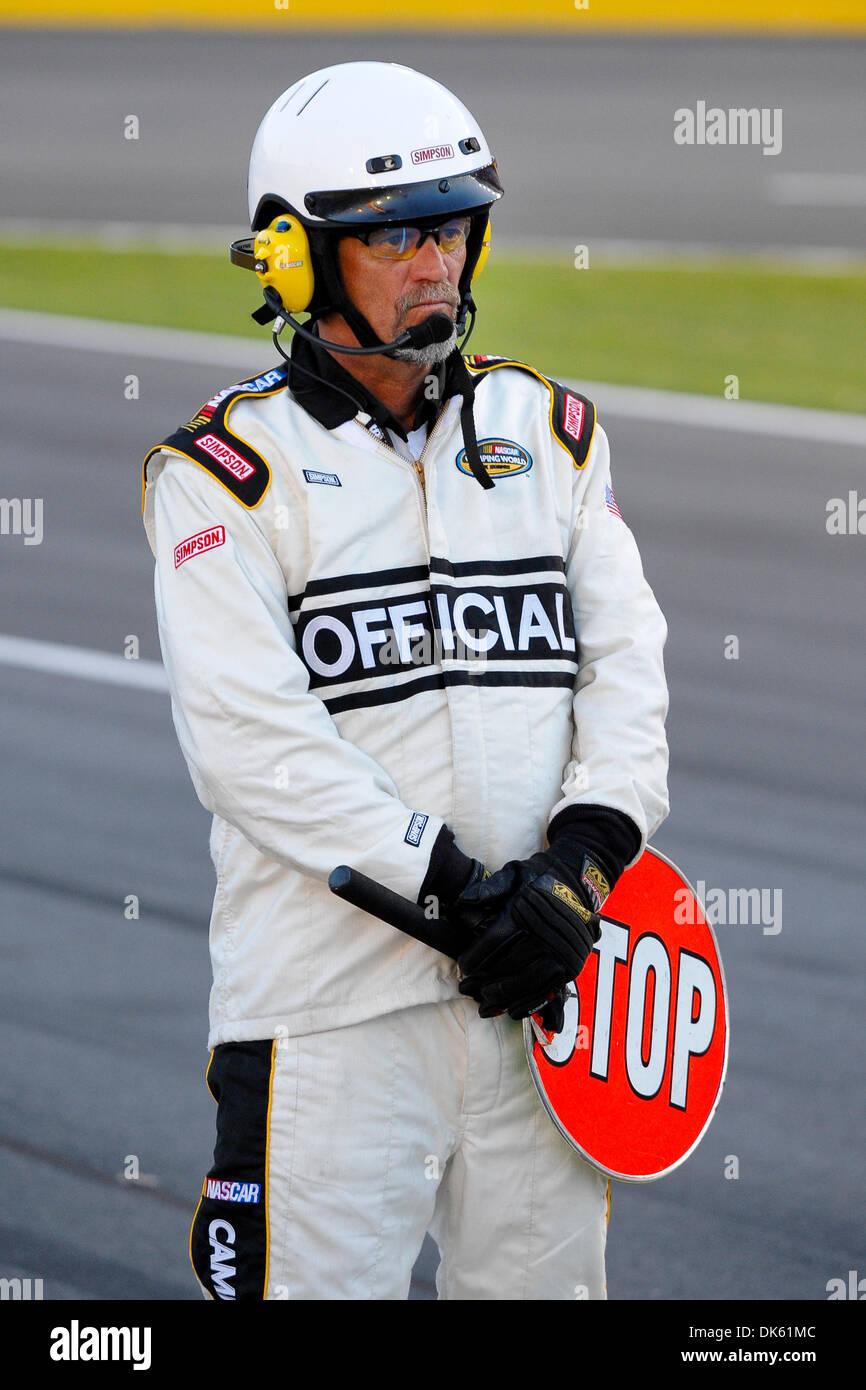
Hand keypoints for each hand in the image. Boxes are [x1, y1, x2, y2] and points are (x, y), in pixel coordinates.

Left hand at [454, 852, 601, 1018]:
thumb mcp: (513, 874)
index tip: (463, 967)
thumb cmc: (538, 879)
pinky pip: (547, 991)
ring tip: (485, 1005)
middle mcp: (544, 934)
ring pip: (528, 983)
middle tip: (466, 989)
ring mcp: (561, 952)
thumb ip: (488, 889)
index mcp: (525, 911)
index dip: (475, 957)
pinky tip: (511, 1011)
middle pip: (510, 966)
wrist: (577, 883)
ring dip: (504, 997)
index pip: (494, 940)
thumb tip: (462, 902)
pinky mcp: (570, 967)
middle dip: (485, 982)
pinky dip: (528, 1004)